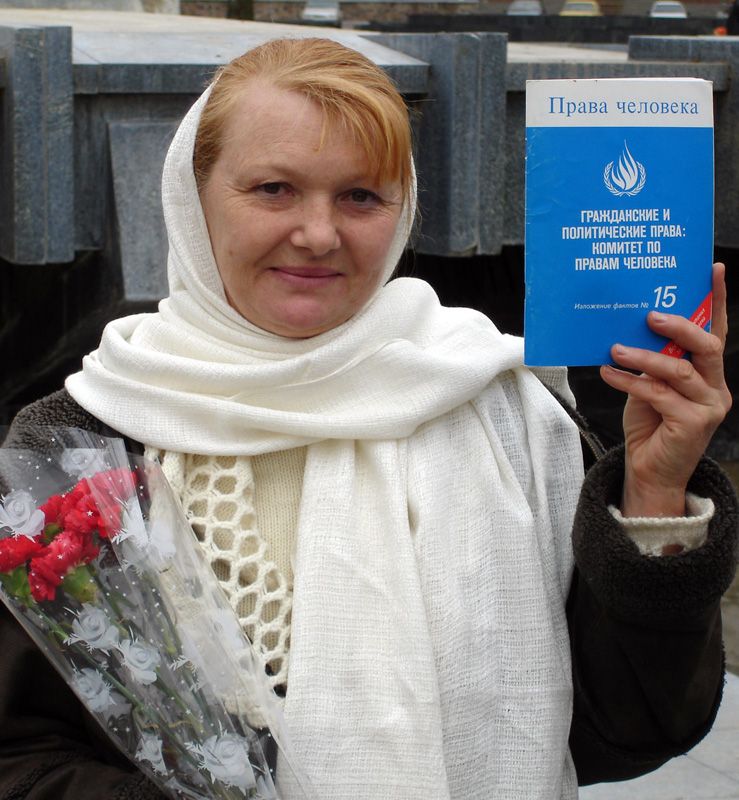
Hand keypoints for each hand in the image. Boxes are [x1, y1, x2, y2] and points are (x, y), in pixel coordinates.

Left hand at [599, 262, 731, 517]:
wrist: (649, 471)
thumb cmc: (650, 425)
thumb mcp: (651, 386)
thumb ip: (654, 361)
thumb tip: (636, 327)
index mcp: (710, 374)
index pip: (716, 331)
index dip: (717, 300)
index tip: (712, 269)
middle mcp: (717, 388)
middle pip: (709, 346)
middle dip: (680, 326)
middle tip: (650, 315)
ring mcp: (709, 407)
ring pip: (680, 371)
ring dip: (645, 357)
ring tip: (616, 348)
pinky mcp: (693, 424)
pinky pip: (659, 394)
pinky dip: (630, 381)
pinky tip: (609, 373)